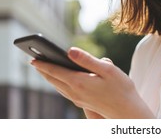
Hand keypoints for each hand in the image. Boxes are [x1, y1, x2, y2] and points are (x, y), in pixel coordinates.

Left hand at [31, 47, 153, 118]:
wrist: (127, 110)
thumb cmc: (121, 88)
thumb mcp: (107, 69)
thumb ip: (87, 59)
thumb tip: (70, 50)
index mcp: (79, 82)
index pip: (55, 71)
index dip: (43, 64)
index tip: (32, 58)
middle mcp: (75, 92)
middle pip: (54, 79)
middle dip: (43, 70)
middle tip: (34, 60)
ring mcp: (78, 99)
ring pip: (58, 86)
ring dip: (50, 77)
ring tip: (44, 68)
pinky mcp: (83, 102)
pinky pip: (65, 91)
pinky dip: (58, 83)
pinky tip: (61, 80)